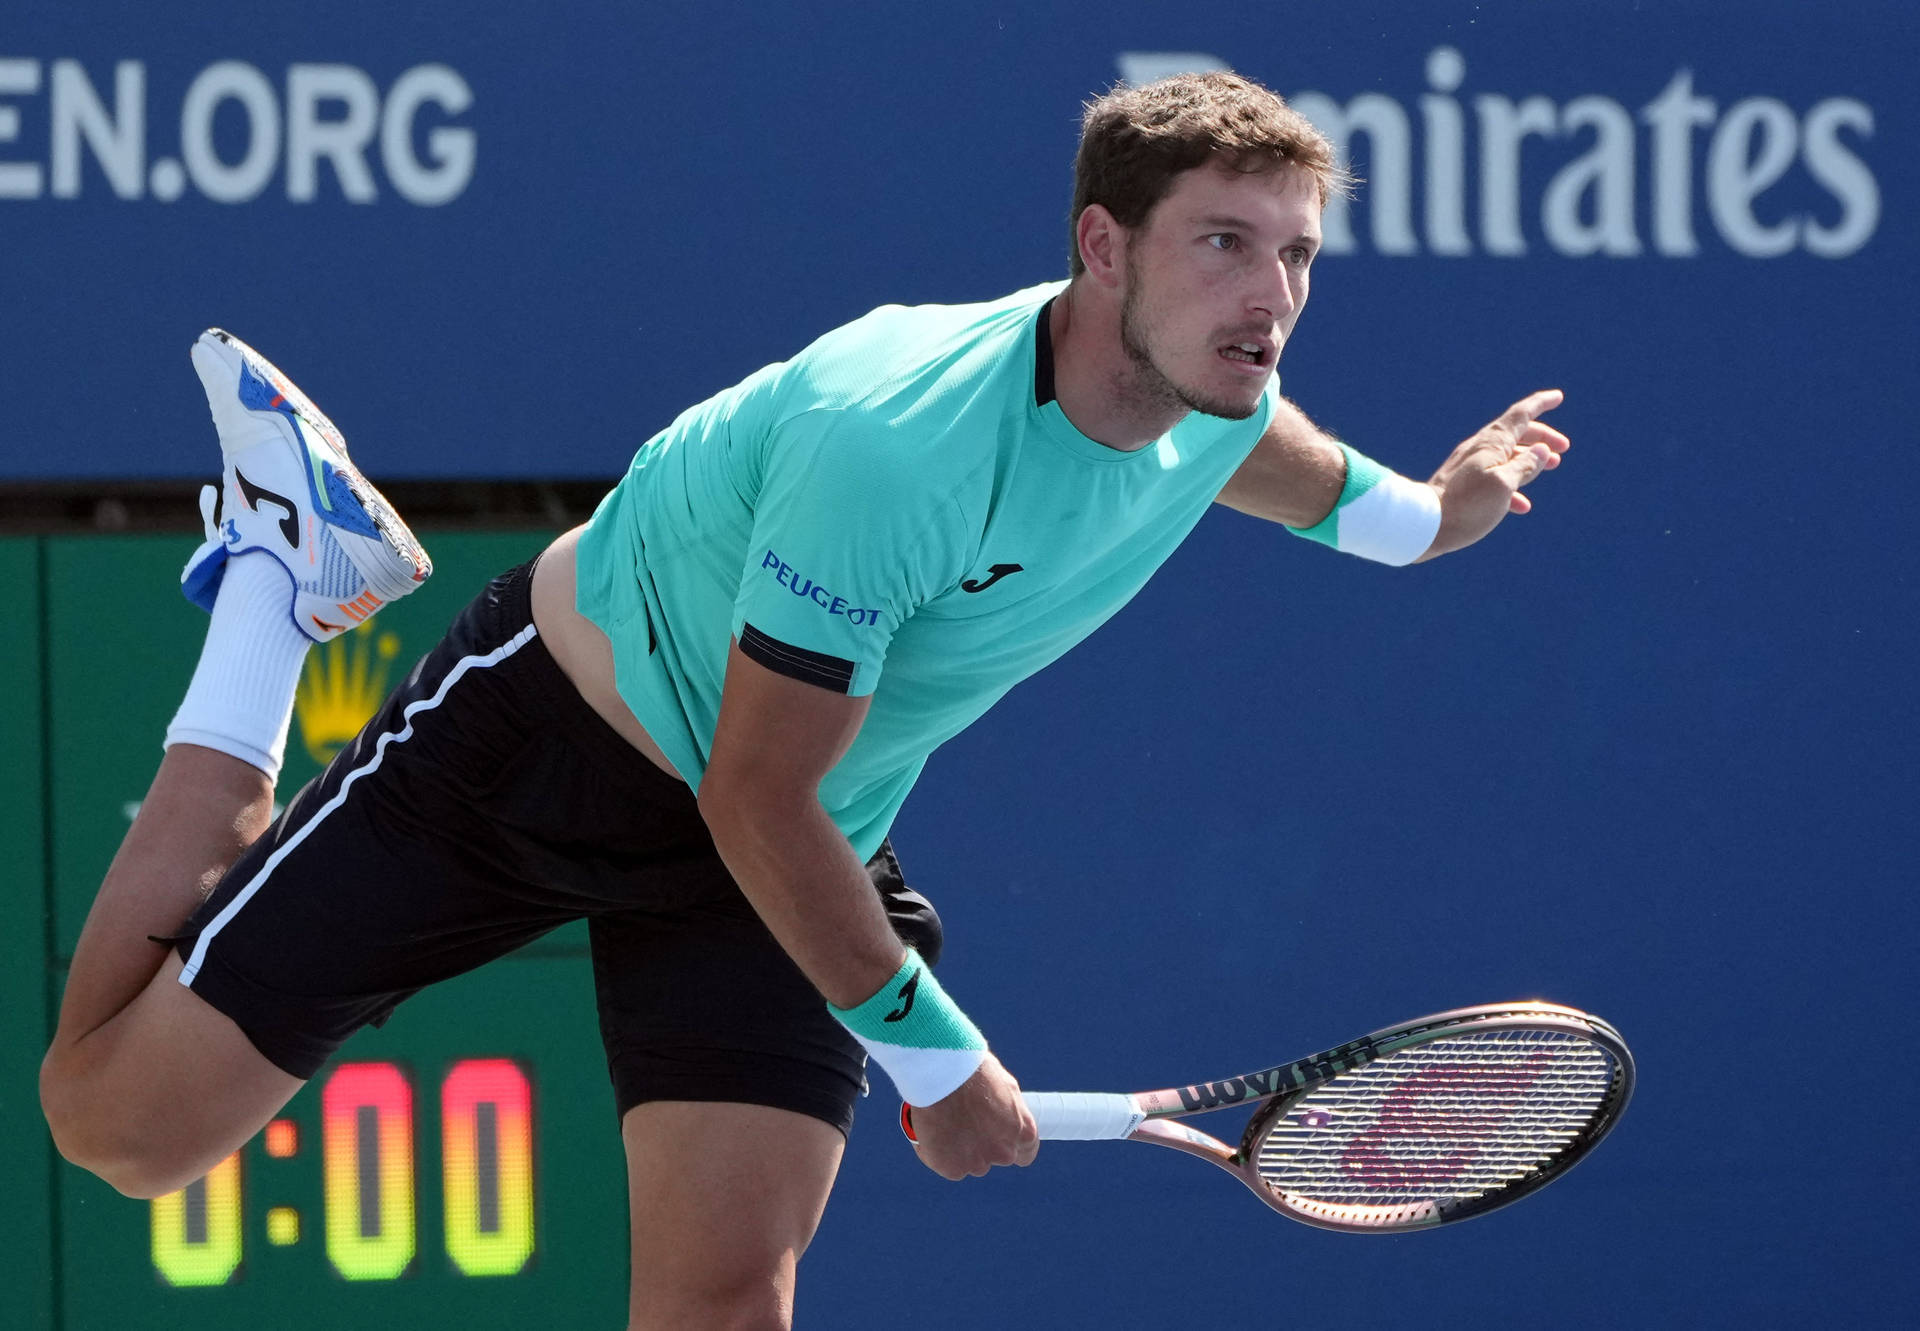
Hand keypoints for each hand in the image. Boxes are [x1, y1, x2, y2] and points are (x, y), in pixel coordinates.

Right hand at [905, 1054, 1038, 1179]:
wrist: (941, 1073)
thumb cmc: (972, 1070)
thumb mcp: (1003, 1085)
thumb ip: (1008, 1108)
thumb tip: (1004, 1112)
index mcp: (1022, 1132)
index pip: (1025, 1153)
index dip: (1009, 1144)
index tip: (997, 1138)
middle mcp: (1004, 1153)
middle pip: (995, 1157)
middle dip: (983, 1145)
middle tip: (964, 1124)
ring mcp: (978, 1164)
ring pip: (969, 1163)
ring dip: (960, 1150)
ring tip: (944, 1123)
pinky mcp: (952, 1168)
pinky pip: (946, 1165)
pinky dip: (939, 1153)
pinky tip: (932, 1131)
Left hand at [1419, 389, 1569, 560]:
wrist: (1423, 526)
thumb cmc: (1466, 506)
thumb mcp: (1503, 485)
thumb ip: (1525, 466)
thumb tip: (1542, 450)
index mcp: (1491, 442)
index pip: (1521, 415)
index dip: (1541, 404)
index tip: (1558, 397)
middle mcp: (1478, 448)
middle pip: (1515, 433)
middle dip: (1541, 437)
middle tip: (1563, 448)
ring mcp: (1468, 465)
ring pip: (1506, 454)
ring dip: (1530, 458)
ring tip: (1551, 466)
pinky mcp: (1461, 484)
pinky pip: (1492, 477)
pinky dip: (1511, 485)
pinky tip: (1522, 505)